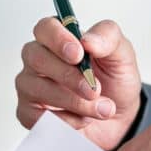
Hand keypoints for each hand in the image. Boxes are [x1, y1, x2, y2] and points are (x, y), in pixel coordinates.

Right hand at [15, 18, 142, 150]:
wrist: (118, 119)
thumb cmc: (114, 81)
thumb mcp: (122, 55)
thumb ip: (108, 38)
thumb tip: (88, 40)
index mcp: (57, 38)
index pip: (45, 28)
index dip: (58, 39)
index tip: (79, 54)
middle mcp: (38, 60)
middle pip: (36, 58)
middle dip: (68, 76)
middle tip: (94, 89)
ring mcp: (30, 86)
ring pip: (37, 89)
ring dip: (74, 102)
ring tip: (102, 109)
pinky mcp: (28, 114)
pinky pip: (39, 117)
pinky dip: (67, 121)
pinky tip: (83, 120)